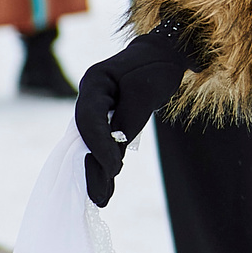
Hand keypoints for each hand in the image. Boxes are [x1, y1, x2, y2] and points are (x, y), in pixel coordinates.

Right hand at [74, 23, 199, 205]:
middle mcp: (90, 96)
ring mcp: (97, 108)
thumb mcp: (145, 92)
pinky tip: (107, 186)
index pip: (89, 118)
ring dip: (98, 170)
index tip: (115, 169)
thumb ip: (127, 120)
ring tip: (102, 198)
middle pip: (86, 135)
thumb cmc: (156, 68)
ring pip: (93, 143)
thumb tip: (112, 157)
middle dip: (93, 165)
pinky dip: (107, 163)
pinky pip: (105, 143)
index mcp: (94, 81)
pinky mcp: (109, 119)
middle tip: (100, 196)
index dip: (99, 146)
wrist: (165, 54)